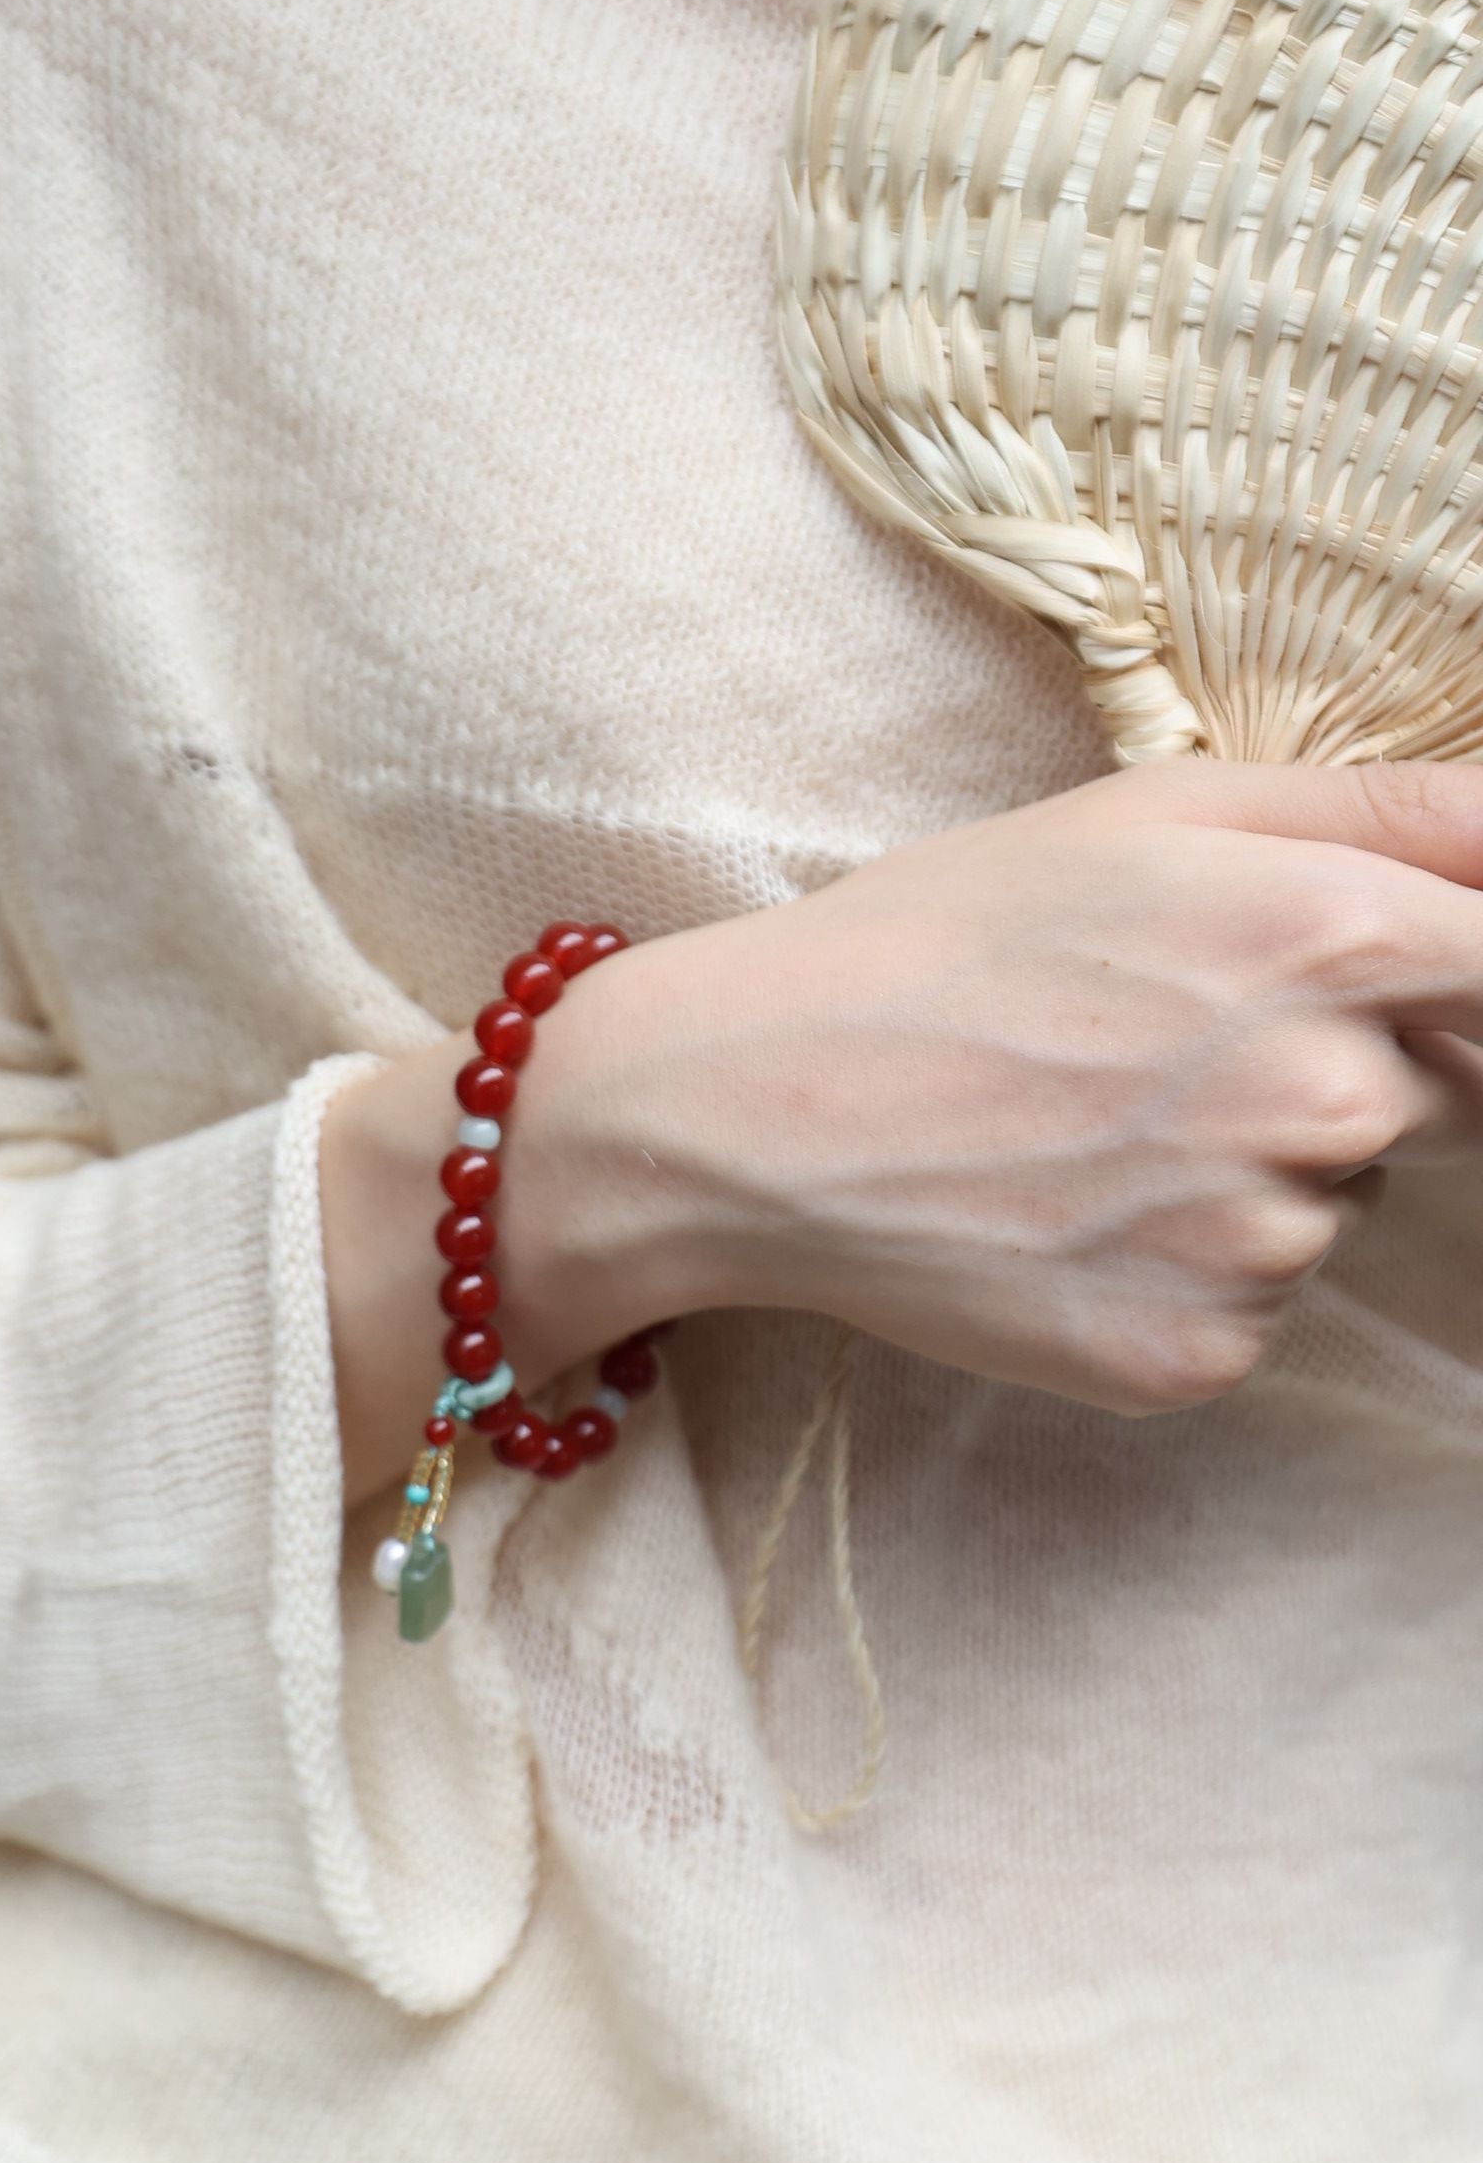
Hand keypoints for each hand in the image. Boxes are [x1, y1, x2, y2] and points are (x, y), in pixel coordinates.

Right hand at [321, 762, 1482, 1490]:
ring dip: (1254, 1172)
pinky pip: (1255, 1305)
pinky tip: (1071, 1212)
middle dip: (1338, 1065)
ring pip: (1335, 1205)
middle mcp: (1324, 1098)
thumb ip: (1391, 809)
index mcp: (1329, 935)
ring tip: (1094, 1126)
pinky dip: (1184, 1265)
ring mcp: (1262, 1242)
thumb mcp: (1156, 812)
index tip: (1393, 990)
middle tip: (1162, 1044)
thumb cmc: (942, 940)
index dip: (1462, 983)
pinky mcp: (1197, 1352)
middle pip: (1440, 1097)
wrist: (751, 1112)